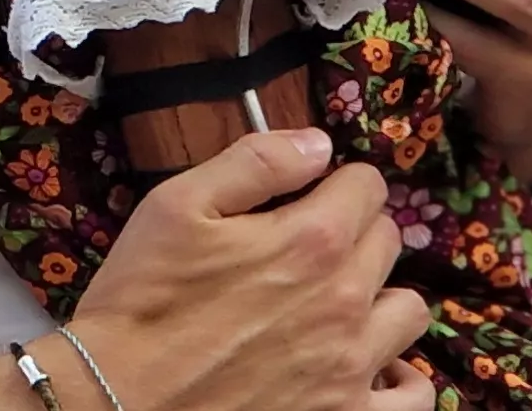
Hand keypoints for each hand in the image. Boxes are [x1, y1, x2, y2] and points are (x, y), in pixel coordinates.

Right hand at [62, 129, 432, 410]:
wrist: (118, 397)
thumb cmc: (142, 301)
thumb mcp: (177, 205)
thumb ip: (256, 161)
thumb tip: (319, 145)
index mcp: (312, 240)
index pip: (367, 185)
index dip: (336, 183)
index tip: (308, 197)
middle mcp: (346, 300)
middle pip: (388, 241)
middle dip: (355, 232)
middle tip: (306, 250)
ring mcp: (352, 365)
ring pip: (408, 311)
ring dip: (379, 299)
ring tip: (336, 306)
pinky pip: (412, 398)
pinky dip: (401, 379)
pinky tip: (371, 367)